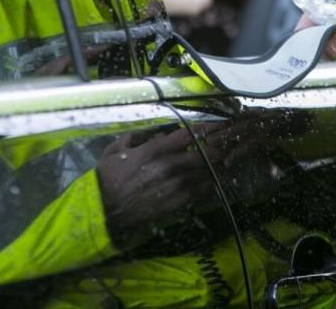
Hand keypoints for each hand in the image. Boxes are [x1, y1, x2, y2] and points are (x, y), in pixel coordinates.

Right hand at [96, 128, 219, 246]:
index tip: (219, 123)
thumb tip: (149, 130)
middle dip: (220, 146)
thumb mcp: (113, 151)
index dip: (207, 127)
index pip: (187, 135)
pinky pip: (202, 192)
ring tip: (231, 158)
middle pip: (204, 154)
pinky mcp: (177, 203)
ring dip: (220, 165)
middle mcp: (168, 168)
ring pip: (207, 173)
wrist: (104, 212)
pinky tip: (220, 179)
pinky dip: (213, 184)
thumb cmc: (107, 179)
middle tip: (230, 140)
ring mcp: (174, 187)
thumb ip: (133, 137)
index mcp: (153, 152)